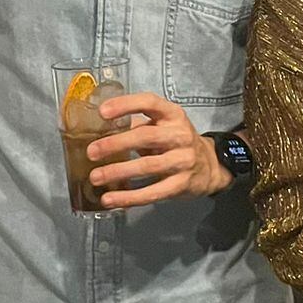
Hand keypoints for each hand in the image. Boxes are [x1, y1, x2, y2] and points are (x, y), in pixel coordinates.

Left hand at [87, 94, 231, 208]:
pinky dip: (129, 197)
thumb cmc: (177, 142)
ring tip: (95, 177)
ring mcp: (183, 161)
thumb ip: (137, 125)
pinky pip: (152, 192)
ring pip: (147, 167)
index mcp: (172, 115)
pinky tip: (110, 199)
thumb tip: (99, 131)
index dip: (126, 105)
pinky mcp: (181, 185)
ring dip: (118, 172)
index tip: (102, 112)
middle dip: (116, 144)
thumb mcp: (164, 125)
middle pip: (146, 137)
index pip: (149, 103)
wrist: (210, 167)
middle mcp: (179, 135)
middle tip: (92, 152)